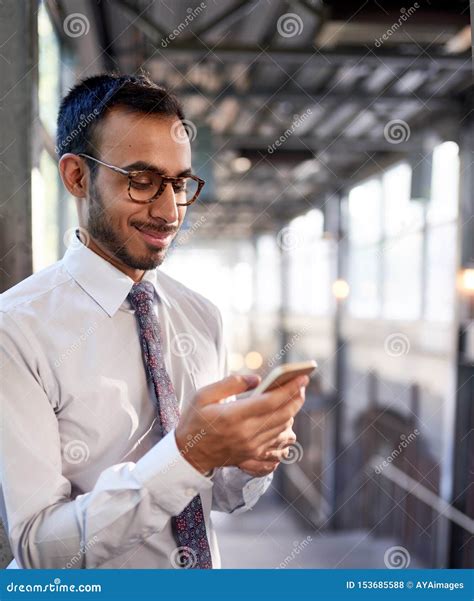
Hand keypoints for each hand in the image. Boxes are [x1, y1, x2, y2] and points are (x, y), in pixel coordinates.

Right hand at [175, 374, 308, 473]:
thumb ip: (231, 383)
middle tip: (302, 385)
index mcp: (233, 416)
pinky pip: (278, 443)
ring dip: (292, 412)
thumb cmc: (195, 420)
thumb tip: (258, 379)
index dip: (290, 389)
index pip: (271, 402)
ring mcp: (251, 447)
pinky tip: (286, 420)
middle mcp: (246, 434)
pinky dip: (286, 430)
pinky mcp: (252, 455)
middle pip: (282, 415)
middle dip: (297, 398)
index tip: (302, 378)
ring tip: (293, 397)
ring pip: (283, 429)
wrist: (188, 453)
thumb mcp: (204, 395)